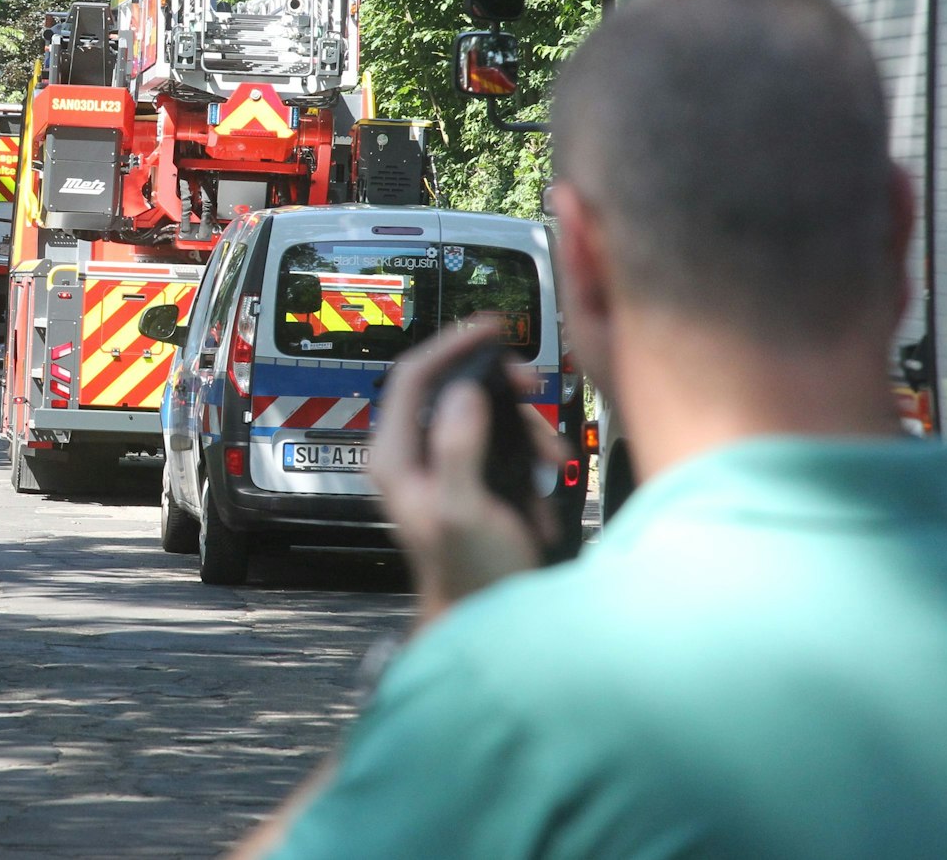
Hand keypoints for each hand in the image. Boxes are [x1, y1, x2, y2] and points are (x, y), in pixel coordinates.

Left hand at [371, 322, 565, 624]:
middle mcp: (412, 455)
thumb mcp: (464, 508)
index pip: (412, 375)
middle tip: (534, 388)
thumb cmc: (470, 575)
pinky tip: (544, 486)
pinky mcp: (471, 478)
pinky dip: (529, 455)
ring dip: (525, 428)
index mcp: (395, 456)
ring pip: (485, 414)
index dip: (451, 344)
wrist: (489, 620)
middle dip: (501, 387)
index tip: (492, 327)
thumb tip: (464, 392)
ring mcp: (442, 466)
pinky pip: (503, 444)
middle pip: (453, 387)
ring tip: (552, 459)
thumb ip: (459, 447)